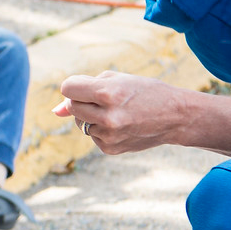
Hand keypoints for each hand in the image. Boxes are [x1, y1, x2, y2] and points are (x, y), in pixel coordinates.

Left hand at [55, 71, 193, 155]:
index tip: (87, 87)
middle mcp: (107, 117)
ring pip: (80, 122)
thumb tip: (55, 111)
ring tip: (116, 112)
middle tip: (104, 99)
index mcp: (108, 93)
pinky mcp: (110, 149)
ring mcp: (108, 135)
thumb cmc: (145, 92)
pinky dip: (100, 129)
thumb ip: (84, 89)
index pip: (67, 89)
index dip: (75, 86)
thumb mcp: (117, 80)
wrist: (175, 117)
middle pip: (71, 107)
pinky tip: (120, 124)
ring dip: (91, 115)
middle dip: (81, 100)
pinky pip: (92, 135)